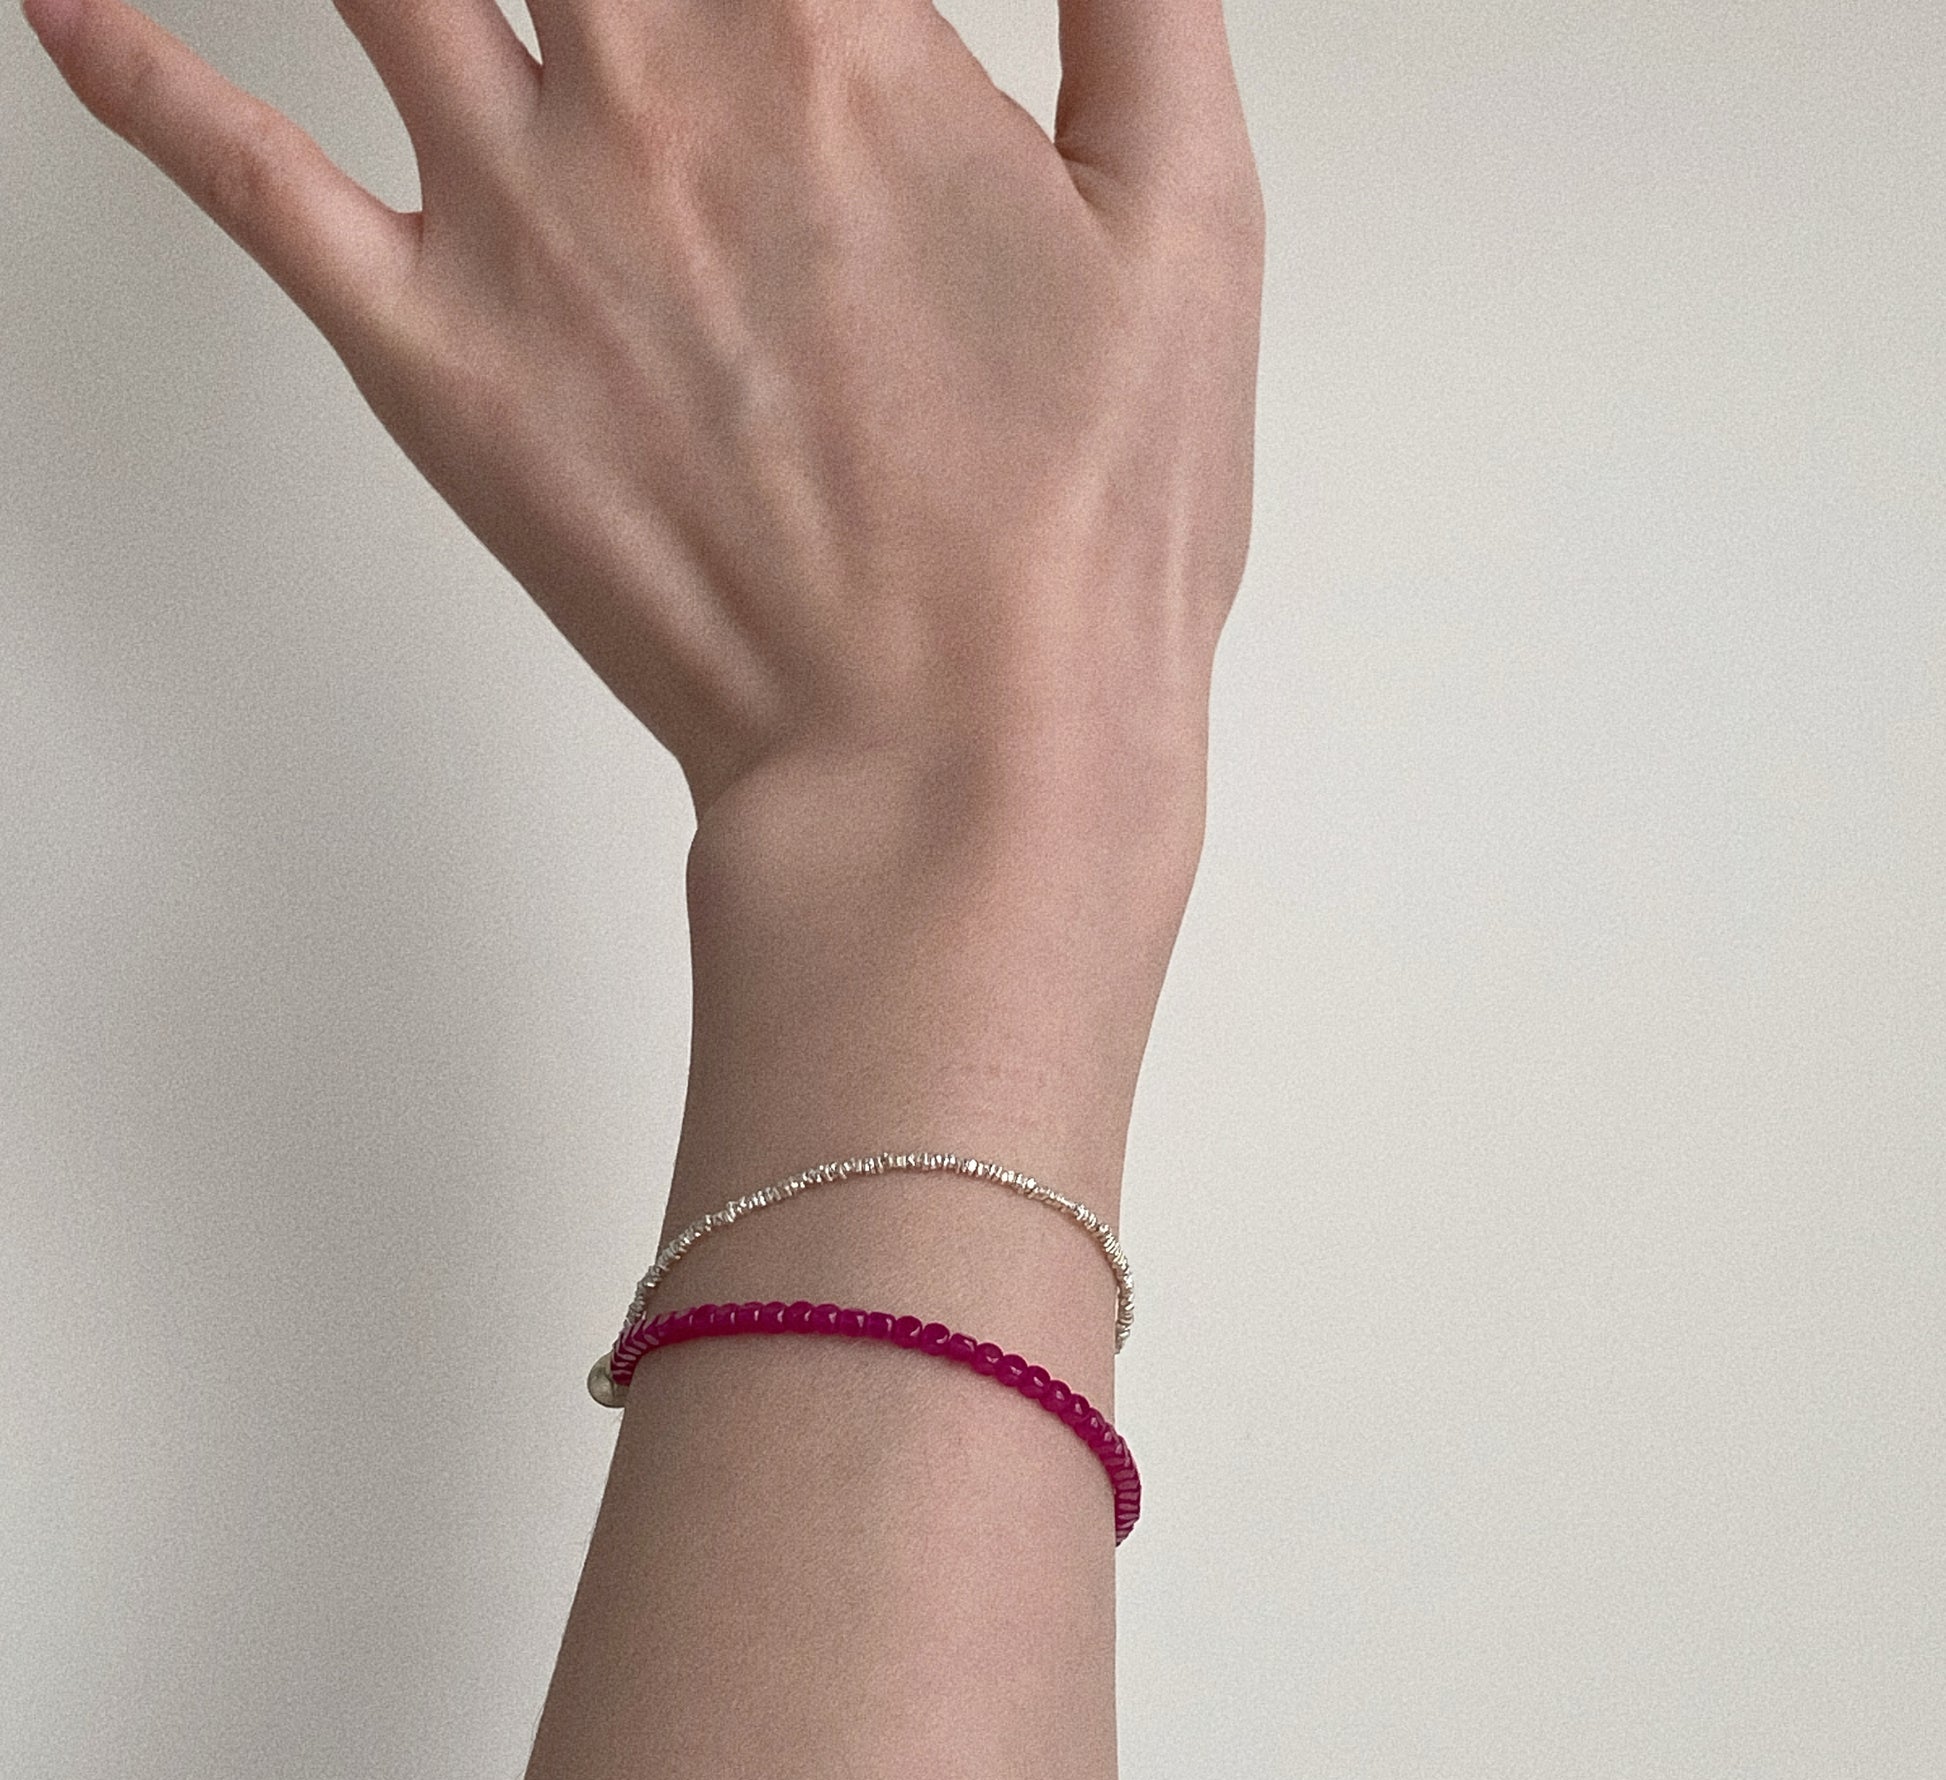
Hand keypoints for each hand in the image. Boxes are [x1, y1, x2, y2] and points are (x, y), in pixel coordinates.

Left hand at [26, 0, 1261, 815]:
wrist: (950, 765)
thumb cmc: (1066, 543)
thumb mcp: (1190, 225)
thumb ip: (1134, 2)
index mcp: (828, 27)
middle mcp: (649, 85)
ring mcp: (520, 215)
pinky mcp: (432, 357)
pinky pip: (240, 174)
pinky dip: (137, 70)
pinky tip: (73, 3)